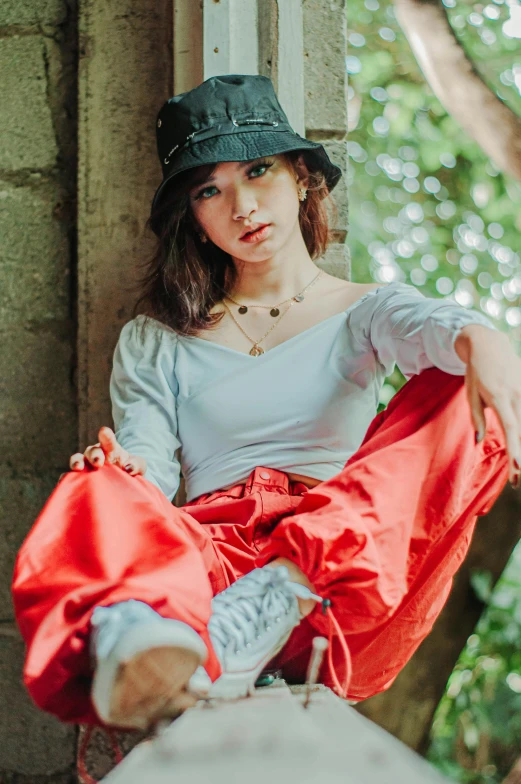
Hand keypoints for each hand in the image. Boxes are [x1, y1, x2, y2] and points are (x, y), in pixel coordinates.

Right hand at [69, 426, 146, 476]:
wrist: (122, 483)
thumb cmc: (130, 469)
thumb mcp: (139, 466)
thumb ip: (137, 465)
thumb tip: (129, 468)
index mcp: (111, 448)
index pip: (108, 440)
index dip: (106, 436)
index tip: (104, 431)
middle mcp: (96, 454)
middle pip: (92, 451)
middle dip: (94, 455)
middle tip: (98, 462)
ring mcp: (86, 465)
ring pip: (78, 459)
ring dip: (77, 462)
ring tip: (78, 468)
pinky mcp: (79, 478)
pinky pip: (70, 476)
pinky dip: (66, 478)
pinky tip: (65, 481)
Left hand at [455, 325, 520, 486]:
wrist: (489, 345)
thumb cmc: (476, 372)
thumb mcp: (471, 394)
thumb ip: (477, 418)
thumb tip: (479, 441)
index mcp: (500, 397)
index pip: (511, 429)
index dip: (516, 450)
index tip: (518, 468)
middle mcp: (518, 395)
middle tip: (517, 481)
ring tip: (519, 469)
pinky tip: (519, 447)